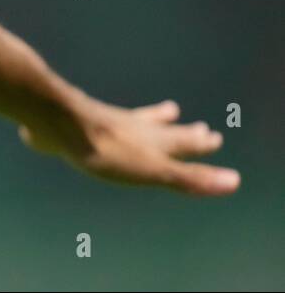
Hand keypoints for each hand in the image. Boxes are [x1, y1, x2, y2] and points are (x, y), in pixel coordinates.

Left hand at [18, 98, 239, 195]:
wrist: (57, 122)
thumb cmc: (107, 149)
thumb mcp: (153, 168)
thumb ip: (189, 177)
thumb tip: (235, 181)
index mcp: (151, 138)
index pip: (182, 141)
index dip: (198, 143)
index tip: (213, 136)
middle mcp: (131, 126)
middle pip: (161, 129)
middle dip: (181, 130)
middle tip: (197, 124)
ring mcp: (104, 122)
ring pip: (135, 121)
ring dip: (153, 119)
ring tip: (165, 110)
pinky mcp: (77, 126)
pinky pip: (99, 121)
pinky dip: (109, 119)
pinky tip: (97, 115)